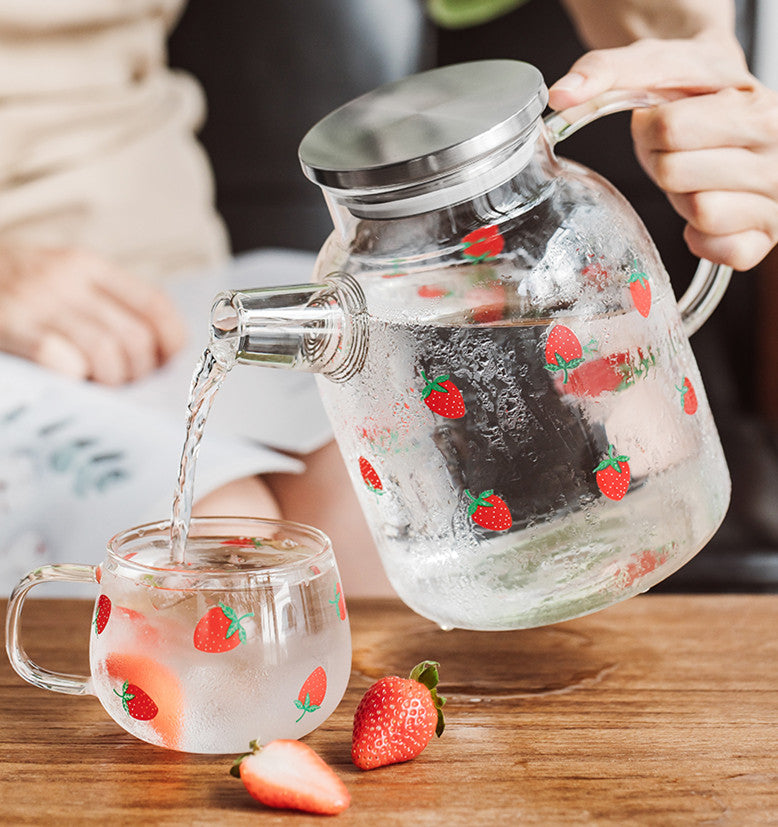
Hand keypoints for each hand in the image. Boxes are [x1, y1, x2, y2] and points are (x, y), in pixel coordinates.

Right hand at [0, 246, 186, 383]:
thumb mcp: (64, 276)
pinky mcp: (11, 324)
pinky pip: (60, 359)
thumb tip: (158, 347)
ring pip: (105, 352)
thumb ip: (106, 301)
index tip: (165, 359)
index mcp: (89, 265)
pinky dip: (75, 375)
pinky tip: (72, 377)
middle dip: (139, 370)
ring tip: (100, 382)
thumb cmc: (18, 284)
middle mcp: (67, 279)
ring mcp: (38, 302)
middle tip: (125, 379)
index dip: (170, 339)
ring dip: (111, 379)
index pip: (153, 303)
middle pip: (134, 336)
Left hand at [548, 35, 777, 270]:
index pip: (670, 128)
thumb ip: (606, 72)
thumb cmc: (694, 89)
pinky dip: (700, 237)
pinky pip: (718, 249)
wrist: (731, 100)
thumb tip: (560, 96)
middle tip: (678, 152)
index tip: (663, 120)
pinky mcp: (762, 239)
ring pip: (700, 213)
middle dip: (661, 164)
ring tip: (695, 178)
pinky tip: (706, 210)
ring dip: (682, 199)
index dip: (649, 128)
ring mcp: (775, 199)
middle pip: (675, 174)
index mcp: (757, 106)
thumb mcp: (656, 64)